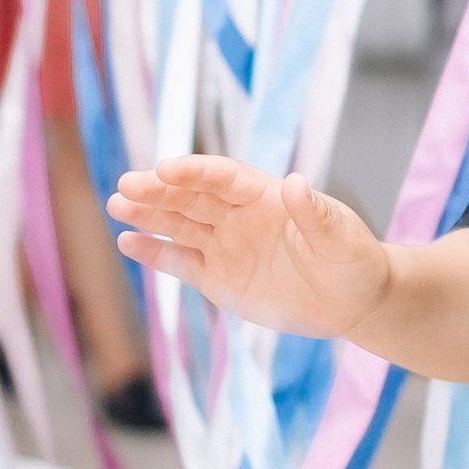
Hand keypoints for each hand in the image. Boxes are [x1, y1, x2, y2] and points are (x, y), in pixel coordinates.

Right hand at [110, 154, 389, 338]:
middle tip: (125, 186)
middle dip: (158, 190)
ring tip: (116, 205)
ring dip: (147, 214)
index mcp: (266, 196)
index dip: (194, 171)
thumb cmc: (353, 260)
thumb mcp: (339, 236)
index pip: (222, 177)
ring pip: (179, 224)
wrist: (353, 300)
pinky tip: (128, 241)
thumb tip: (295, 183)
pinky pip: (180, 261)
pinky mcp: (218, 278)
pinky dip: (154, 252)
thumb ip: (313, 213)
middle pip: (191, 197)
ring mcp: (225, 245)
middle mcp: (239, 215)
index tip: (165, 169)